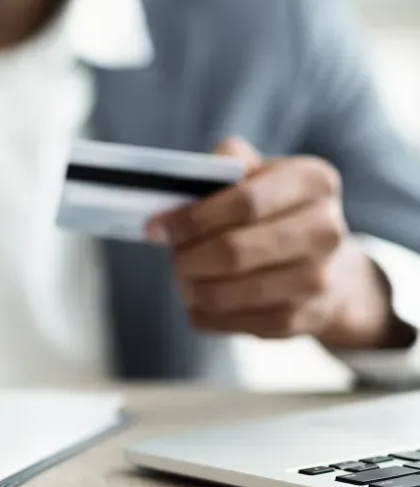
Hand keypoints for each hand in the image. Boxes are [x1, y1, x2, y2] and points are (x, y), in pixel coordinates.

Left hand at [144, 138, 413, 349]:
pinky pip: (229, 322)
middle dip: (187, 256)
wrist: (330, 271)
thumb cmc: (277, 212)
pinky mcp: (297, 320)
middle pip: (232, 252)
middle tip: (172, 255)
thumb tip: (180, 186)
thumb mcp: (260, 174)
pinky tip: (201, 297)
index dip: (192, 217)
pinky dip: (203, 312)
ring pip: (225, 293)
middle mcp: (325, 231)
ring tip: (183, 274)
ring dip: (190, 286)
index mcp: (313, 182)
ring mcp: (315, 280)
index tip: (156, 227)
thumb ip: (225, 163)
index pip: (244, 201)